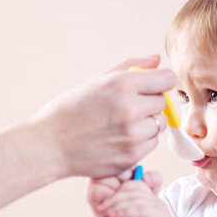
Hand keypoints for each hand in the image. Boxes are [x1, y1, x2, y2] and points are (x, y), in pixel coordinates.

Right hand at [36, 55, 173, 177]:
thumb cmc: (70, 110)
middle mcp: (130, 109)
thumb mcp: (97, 81)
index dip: (160, 82)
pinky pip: (151, 144)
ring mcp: (132, 135)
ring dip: (146, 124)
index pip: (167, 79)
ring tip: (120, 125)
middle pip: (162, 103)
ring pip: (159, 125)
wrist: (49, 145)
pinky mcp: (132, 156)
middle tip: (125, 108)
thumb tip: (157, 60)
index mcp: (122, 84)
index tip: (150, 87)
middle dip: (149, 103)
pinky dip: (140, 142)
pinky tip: (118, 139)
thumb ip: (130, 67)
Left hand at [96, 172, 176, 216]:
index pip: (132, 185)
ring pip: (135, 199)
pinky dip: (125, 212)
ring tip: (106, 214)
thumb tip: (104, 205)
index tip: (102, 204)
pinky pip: (141, 210)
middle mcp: (156, 201)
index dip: (116, 192)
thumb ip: (124, 211)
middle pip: (132, 189)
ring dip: (117, 205)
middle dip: (113, 198)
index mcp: (149, 200)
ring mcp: (159, 209)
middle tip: (100, 208)